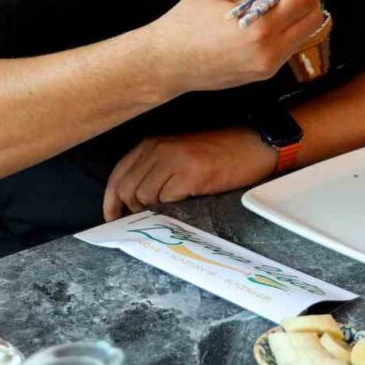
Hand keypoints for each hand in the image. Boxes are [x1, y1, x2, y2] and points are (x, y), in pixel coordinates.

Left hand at [103, 127, 277, 220]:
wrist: (253, 145)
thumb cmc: (218, 152)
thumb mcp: (179, 153)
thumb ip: (154, 168)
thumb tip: (132, 201)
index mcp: (153, 143)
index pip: (117, 174)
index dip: (110, 200)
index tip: (112, 218)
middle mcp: (159, 148)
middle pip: (126, 189)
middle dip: (131, 210)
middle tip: (143, 221)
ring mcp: (175, 160)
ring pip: (145, 197)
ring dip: (153, 210)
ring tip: (170, 210)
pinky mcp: (192, 174)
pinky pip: (167, 200)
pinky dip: (172, 208)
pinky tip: (185, 204)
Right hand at [145, 0, 334, 96]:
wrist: (166, 62)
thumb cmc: (187, 21)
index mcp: (261, 28)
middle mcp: (271, 52)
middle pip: (315, 15)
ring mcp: (270, 67)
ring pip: (306, 31)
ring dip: (300, 10)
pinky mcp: (266, 74)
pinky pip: (290, 44)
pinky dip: (286, 26)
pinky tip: (261, 18)